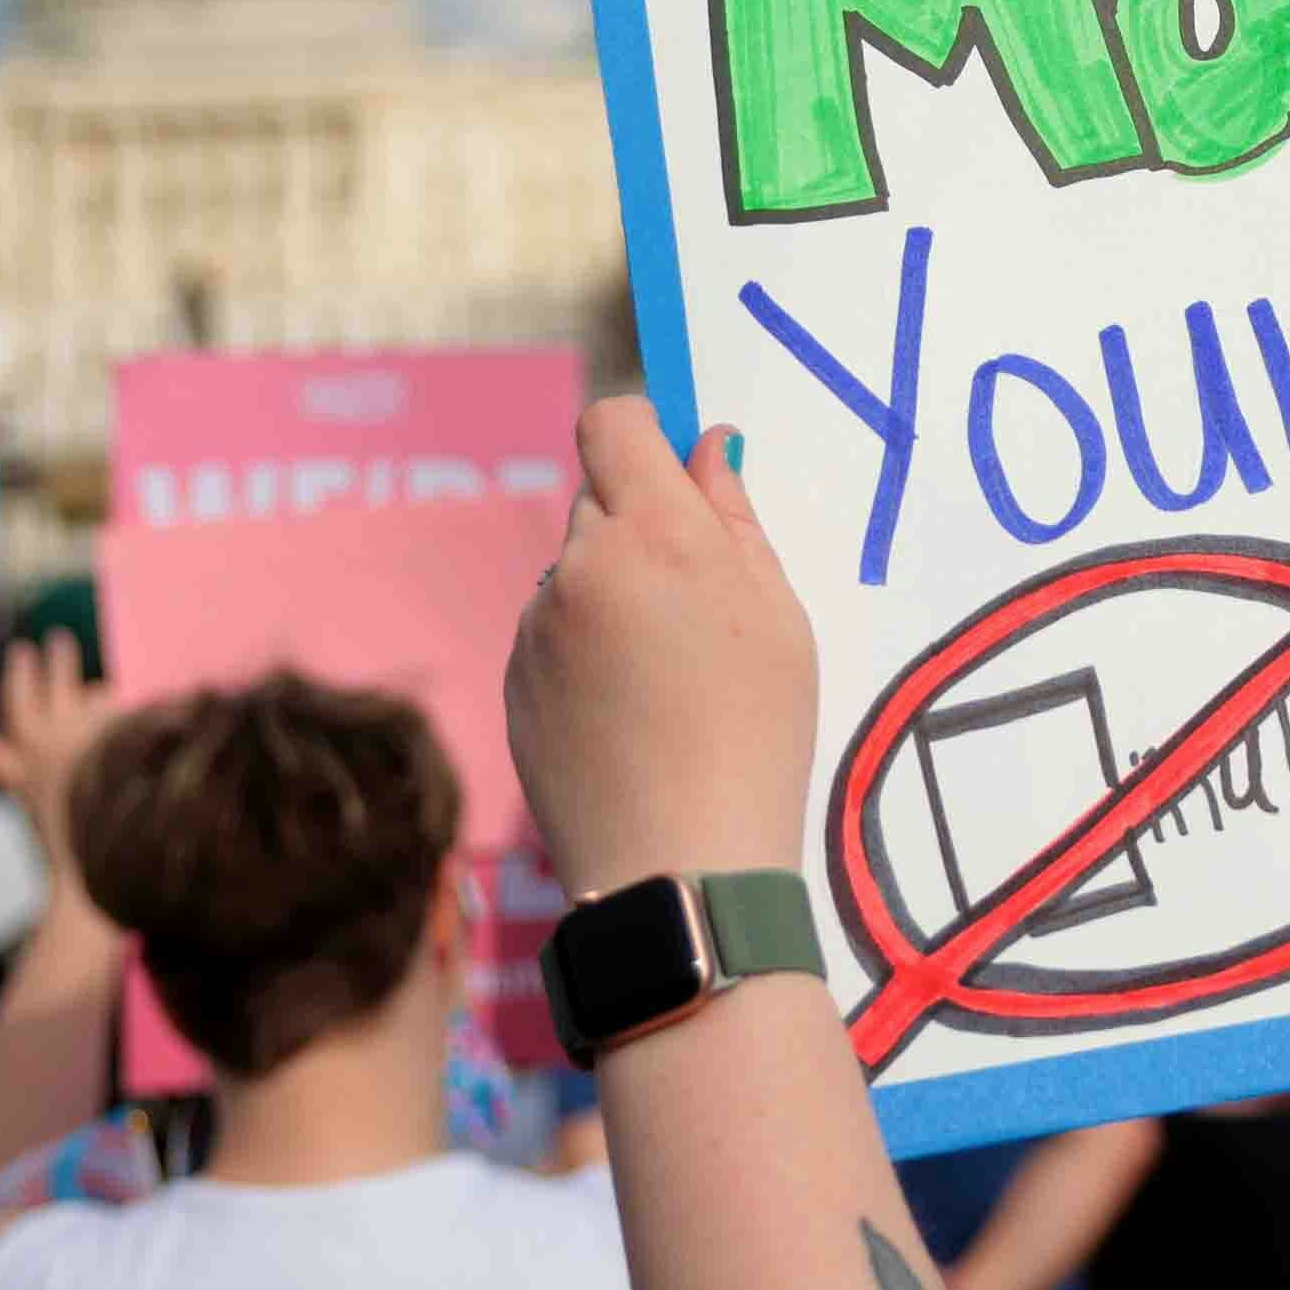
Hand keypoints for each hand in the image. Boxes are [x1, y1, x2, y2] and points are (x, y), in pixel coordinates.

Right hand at [0, 633, 114, 857]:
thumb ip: (66, 868)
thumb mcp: (70, 861)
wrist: (106, 856)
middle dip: (23, 678)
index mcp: (23, 785)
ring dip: (60, 665)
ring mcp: (65, 734)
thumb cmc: (91, 871)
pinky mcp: (99, 725)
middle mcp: (37, 755)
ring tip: (59, 641)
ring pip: (60, 690)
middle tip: (23, 651)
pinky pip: (107, 706)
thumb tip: (65, 909)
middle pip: (24, 705)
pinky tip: (118, 689)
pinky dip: (111, 703)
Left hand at [507, 406, 816, 892]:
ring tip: (666, 680)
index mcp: (656, 534)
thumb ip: (733, 519)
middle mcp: (580, 566)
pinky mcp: (513, 681)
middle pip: (598, 501)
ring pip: (575, 573)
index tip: (674, 478)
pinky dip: (585, 654)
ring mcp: (536, 626)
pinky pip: (552, 636)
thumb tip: (707, 447)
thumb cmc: (754, 735)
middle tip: (695, 605)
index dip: (642, 435)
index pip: (613, 425)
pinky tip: (628, 717)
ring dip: (611, 594)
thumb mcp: (777, 616)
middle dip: (640, 528)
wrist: (676, 865)